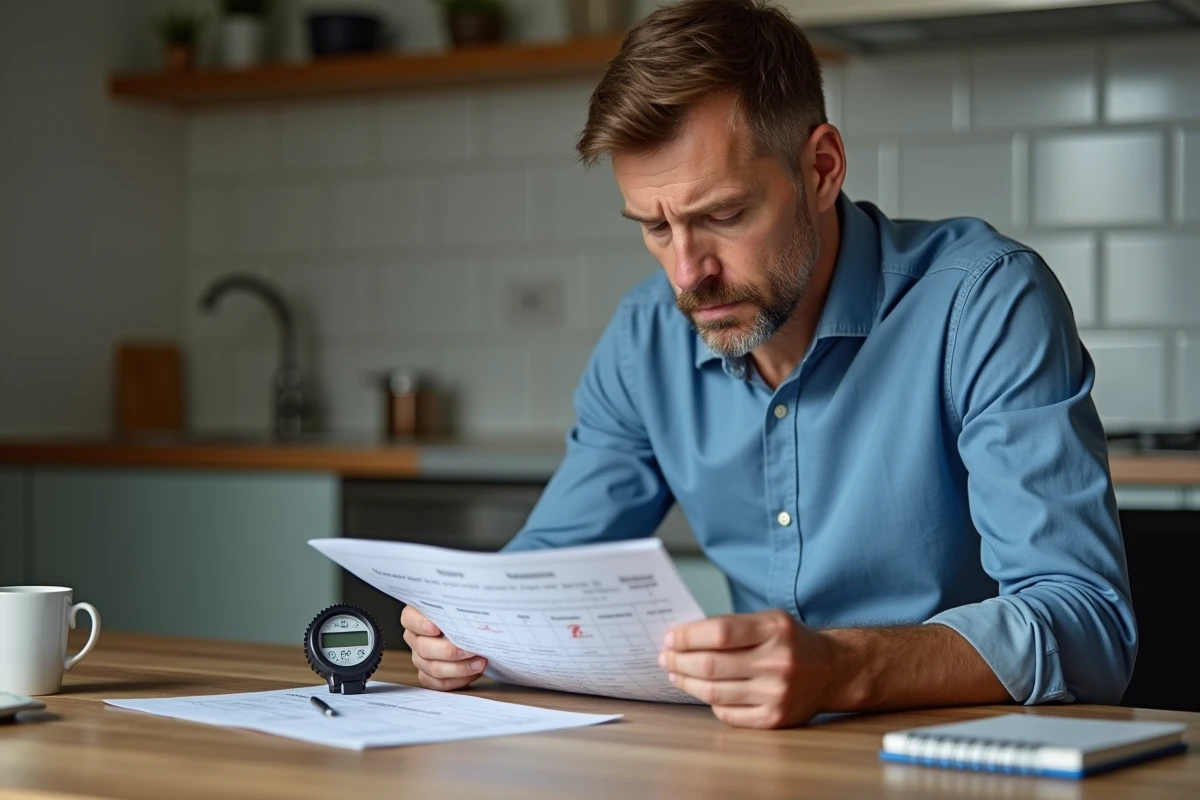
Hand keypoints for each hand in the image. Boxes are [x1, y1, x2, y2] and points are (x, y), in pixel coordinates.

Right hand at [400, 605, 487, 690]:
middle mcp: (415, 638)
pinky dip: (458, 680)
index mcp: (416, 617)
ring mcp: (419, 658)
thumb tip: (472, 604)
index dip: (420, 624)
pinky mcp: (428, 675)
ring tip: (479, 662)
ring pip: (433, 668)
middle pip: (423, 647)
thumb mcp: (460, 606)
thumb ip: (459, 607)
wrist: (471, 634)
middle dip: (449, 651)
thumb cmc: (464, 616)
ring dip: (459, 668)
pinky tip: (473, 673)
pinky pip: (439, 683)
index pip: (409, 619)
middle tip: (470, 650)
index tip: (436, 628)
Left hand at [658, 609, 842, 728]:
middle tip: (665, 657)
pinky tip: (702, 691)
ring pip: (714, 692)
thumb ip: (731, 627)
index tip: (669, 638)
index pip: (719, 632)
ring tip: (675, 674)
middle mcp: (778, 662)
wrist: (833, 670)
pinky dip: (710, 702)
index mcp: (774, 629)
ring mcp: (777, 693)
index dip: (688, 636)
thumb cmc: (792, 642)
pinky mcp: (775, 718)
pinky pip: (728, 713)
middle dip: (680, 661)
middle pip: (712, 664)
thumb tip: (683, 638)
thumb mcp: (768, 620)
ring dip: (687, 682)